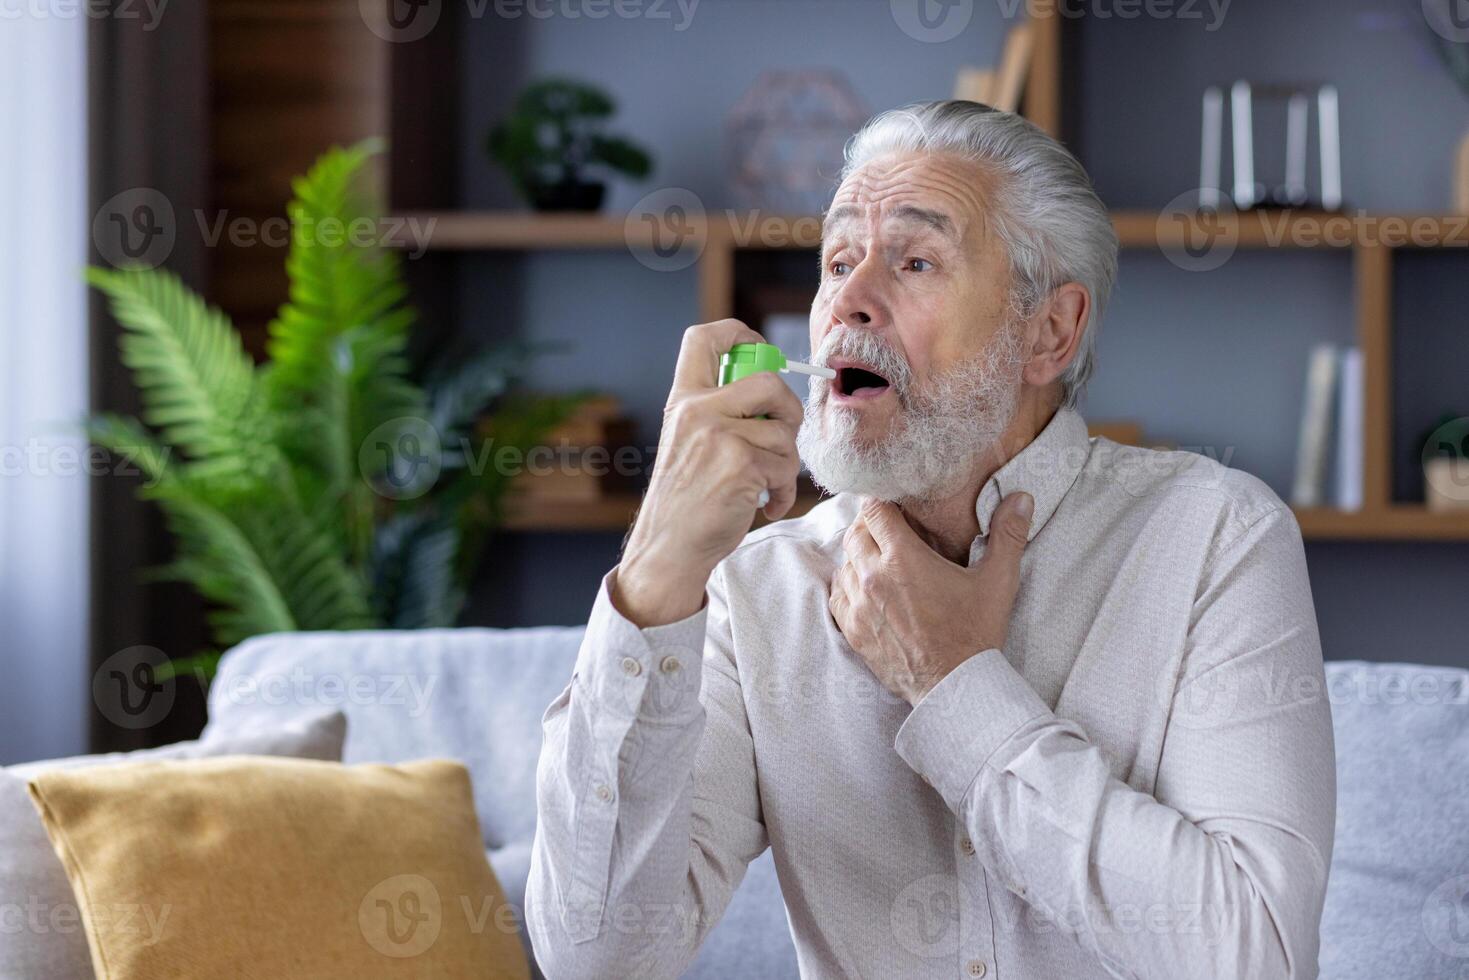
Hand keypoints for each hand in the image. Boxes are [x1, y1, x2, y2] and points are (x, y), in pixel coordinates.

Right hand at [616, 320, 804, 627]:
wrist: (669, 549)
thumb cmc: (686, 499)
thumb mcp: (689, 441)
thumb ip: (719, 412)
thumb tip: (774, 392)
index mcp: (683, 399)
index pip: (704, 337)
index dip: (742, 335)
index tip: (762, 355)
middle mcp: (696, 409)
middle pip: (769, 380)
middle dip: (789, 411)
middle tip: (780, 439)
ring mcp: (718, 435)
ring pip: (785, 432)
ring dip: (786, 464)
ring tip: (765, 485)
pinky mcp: (740, 464)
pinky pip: (786, 467)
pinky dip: (784, 492)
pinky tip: (766, 504)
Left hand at [829, 492, 1033, 704]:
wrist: (955, 686)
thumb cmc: (976, 632)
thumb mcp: (997, 581)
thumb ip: (1008, 534)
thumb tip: (1022, 498)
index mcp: (903, 558)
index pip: (875, 509)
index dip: (883, 502)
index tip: (897, 506)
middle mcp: (873, 577)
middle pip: (855, 533)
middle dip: (871, 527)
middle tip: (892, 531)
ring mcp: (859, 605)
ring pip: (844, 563)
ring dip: (859, 557)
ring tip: (883, 561)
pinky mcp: (853, 630)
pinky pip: (837, 596)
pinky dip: (848, 586)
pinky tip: (868, 589)